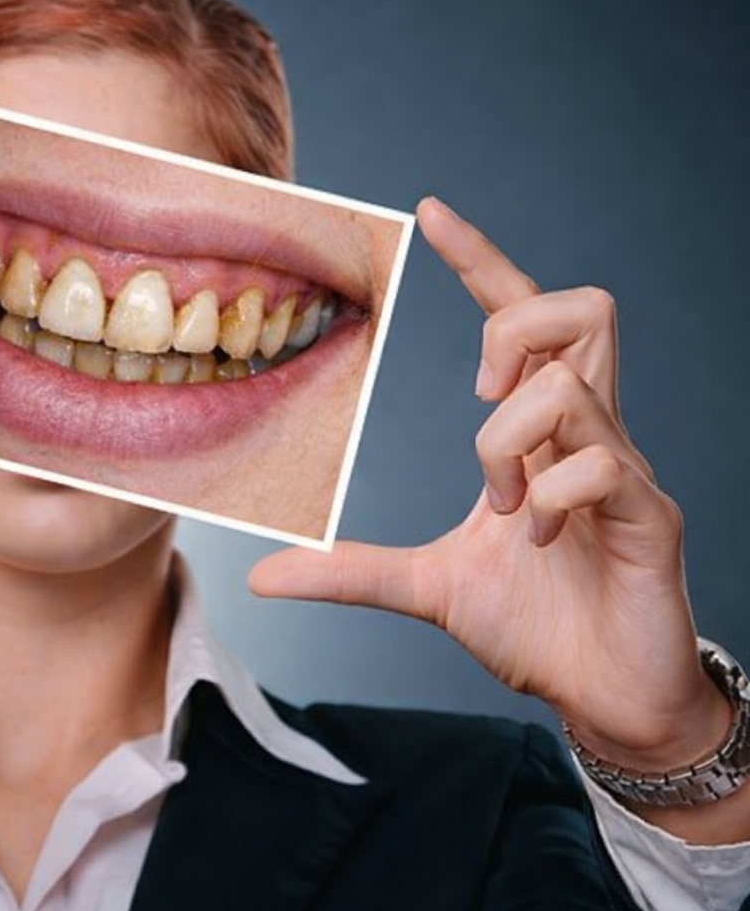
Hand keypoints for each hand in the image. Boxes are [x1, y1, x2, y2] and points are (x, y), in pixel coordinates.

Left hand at [249, 198, 741, 836]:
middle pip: (582, 309)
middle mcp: (589, 432)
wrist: (602, 697)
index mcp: (540, 434)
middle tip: (477, 401)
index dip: (480, 260)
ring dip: (511, 441)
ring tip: (509, 508)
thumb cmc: (535, 626)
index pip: (521, 317)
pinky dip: (550, 498)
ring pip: (569, 384)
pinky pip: (601, 462)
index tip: (430, 213)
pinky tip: (540, 542)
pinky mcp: (650, 516)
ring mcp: (625, 469)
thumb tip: (260, 576)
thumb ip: (349, 570)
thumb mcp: (424, 587)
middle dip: (512, 334)